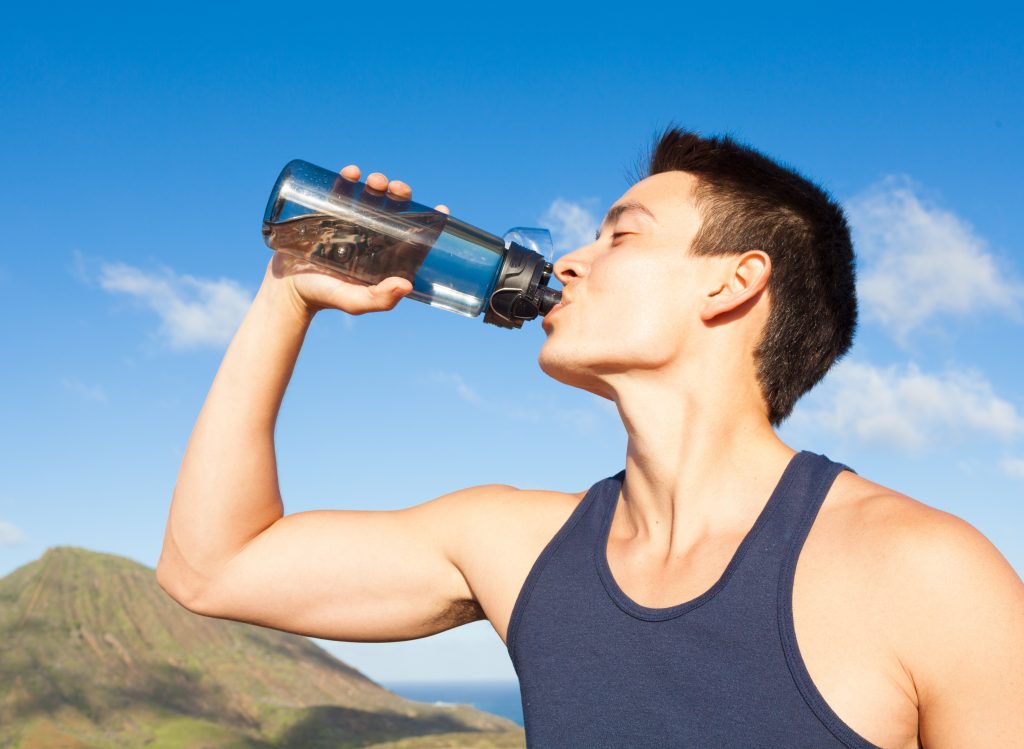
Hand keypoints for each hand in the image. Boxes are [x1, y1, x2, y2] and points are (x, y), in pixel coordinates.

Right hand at [266, 166, 450, 317]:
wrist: (287, 287)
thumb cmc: (325, 297)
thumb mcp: (354, 302)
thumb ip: (379, 299)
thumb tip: (407, 285)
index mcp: (384, 256)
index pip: (413, 237)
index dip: (429, 223)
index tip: (442, 210)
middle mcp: (371, 237)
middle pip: (393, 210)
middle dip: (400, 195)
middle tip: (397, 188)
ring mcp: (350, 222)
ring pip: (371, 196)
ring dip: (377, 183)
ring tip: (375, 181)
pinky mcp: (327, 212)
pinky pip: (341, 190)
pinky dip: (348, 178)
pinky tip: (352, 173)